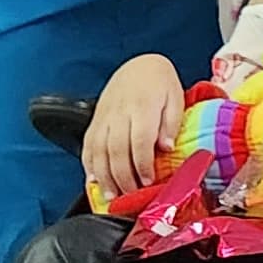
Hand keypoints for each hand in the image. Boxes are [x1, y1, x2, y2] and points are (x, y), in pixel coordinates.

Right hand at [83, 54, 186, 198]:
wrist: (139, 65)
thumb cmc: (161, 83)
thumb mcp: (175, 98)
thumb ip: (171, 123)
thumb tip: (166, 147)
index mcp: (142, 106)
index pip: (139, 140)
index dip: (142, 164)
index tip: (148, 180)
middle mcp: (119, 113)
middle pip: (116, 150)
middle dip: (123, 177)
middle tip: (131, 195)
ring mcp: (104, 117)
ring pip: (98, 151)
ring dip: (104, 177)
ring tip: (112, 196)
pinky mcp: (95, 121)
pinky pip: (88, 146)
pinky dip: (89, 166)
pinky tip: (95, 181)